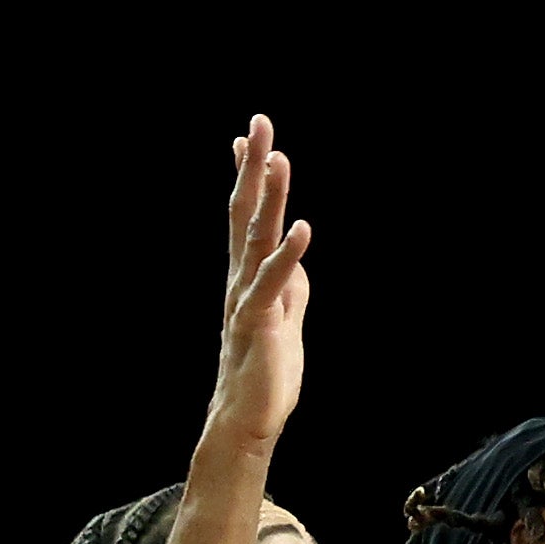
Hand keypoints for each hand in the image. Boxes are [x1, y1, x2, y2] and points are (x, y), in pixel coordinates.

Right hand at [208, 113, 312, 446]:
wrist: (248, 421)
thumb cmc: (265, 371)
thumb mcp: (285, 317)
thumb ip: (288, 284)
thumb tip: (293, 254)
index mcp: (248, 276)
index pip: (245, 217)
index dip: (247, 177)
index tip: (247, 136)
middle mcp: (241, 280)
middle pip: (246, 213)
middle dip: (254, 168)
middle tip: (260, 122)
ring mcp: (247, 300)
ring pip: (257, 239)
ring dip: (271, 198)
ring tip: (281, 159)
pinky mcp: (259, 325)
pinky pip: (273, 285)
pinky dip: (288, 257)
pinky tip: (303, 230)